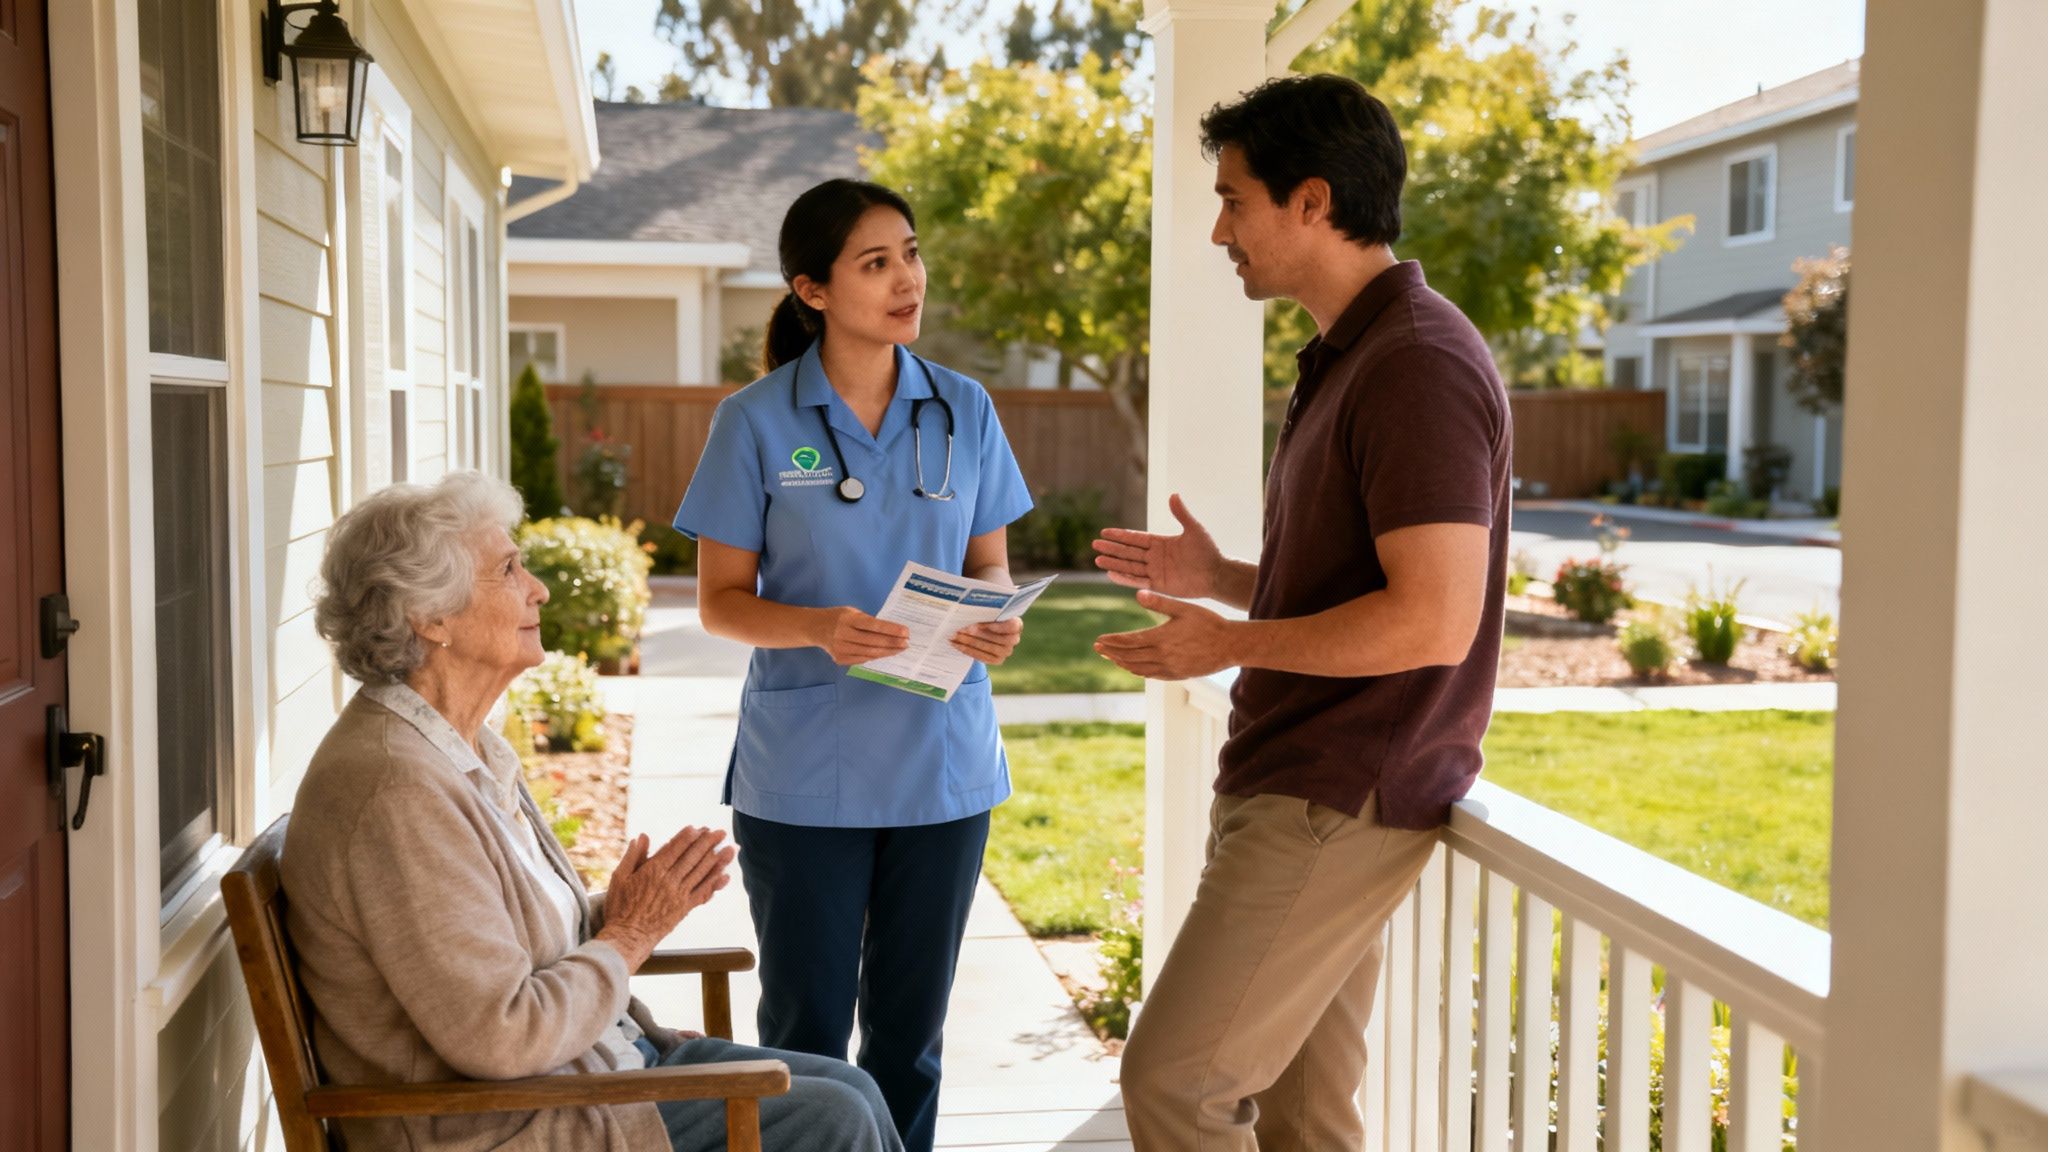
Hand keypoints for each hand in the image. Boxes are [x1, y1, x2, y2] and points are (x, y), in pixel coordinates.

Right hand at [594, 827, 734, 971]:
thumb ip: (633, 856)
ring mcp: (679, 895)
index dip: (688, 837)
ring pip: (702, 873)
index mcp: (653, 870)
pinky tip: (725, 875)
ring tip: (731, 849)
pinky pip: (703, 893)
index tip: (698, 828)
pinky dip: (715, 883)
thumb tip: (642, 837)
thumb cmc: (620, 908)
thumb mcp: (619, 878)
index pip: (675, 848)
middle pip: (693, 857)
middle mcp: (670, 881)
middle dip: (708, 843)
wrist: (627, 938)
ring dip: (718, 859)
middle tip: (721, 833)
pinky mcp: (684, 908)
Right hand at [811, 607, 910, 665]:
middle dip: (893, 643)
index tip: (906, 632)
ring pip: (870, 653)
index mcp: (848, 619)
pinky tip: (886, 653)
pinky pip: (863, 659)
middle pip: (874, 642)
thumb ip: (867, 621)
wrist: (815, 628)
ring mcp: (841, 649)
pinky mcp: (840, 659)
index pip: (873, 626)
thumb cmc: (837, 617)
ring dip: (888, 652)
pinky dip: (876, 656)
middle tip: (907, 643)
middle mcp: (843, 634)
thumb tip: (891, 632)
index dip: (891, 629)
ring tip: (900, 649)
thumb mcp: (851, 612)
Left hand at [952, 617, 1022, 665]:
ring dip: (969, 642)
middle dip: (977, 633)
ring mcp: (1006, 651)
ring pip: (987, 647)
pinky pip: (982, 657)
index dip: (996, 626)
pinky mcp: (997, 660)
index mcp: (1016, 624)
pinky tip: (957, 644)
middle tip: (961, 629)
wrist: (985, 631)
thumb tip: (969, 606)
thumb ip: (984, 610)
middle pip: (997, 638)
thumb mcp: (988, 611)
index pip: (1011, 626)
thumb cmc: (987, 617)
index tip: (979, 623)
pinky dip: (967, 650)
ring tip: (955, 636)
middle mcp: (1014, 639)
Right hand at [1092, 494, 1224, 600]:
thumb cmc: (1208, 551)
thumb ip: (1181, 514)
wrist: (1217, 574)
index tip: (1104, 532)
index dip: (1120, 535)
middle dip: (1112, 548)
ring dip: (1114, 563)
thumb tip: (1173, 494)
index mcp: (1161, 542)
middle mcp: (1155, 557)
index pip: (1135, 538)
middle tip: (1094, 544)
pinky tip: (1111, 574)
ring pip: (1130, 566)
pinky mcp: (1159, 585)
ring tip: (1097, 559)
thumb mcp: (1194, 529)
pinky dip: (1125, 578)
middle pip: (1129, 552)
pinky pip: (1138, 581)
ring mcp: (1156, 571)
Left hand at [1093, 589, 1234, 680]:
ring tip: (1111, 658)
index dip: (1112, 641)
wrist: (1230, 645)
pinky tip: (1133, 667)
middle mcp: (1162, 656)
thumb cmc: (1209, 623)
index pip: (1129, 641)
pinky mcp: (1177, 675)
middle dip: (1112, 652)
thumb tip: (1138, 594)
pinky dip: (1138, 671)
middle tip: (1098, 649)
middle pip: (1129, 656)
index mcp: (1161, 638)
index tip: (1099, 641)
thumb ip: (1160, 602)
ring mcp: (1169, 668)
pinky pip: (1152, 674)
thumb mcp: (1184, 608)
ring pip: (1139, 668)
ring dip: (1123, 663)